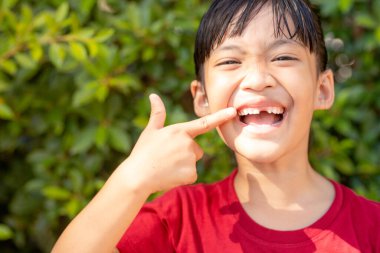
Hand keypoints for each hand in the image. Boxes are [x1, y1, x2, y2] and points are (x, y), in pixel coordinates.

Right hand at [119, 94, 235, 193]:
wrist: (137, 176)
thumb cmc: (143, 152)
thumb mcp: (150, 131)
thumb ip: (158, 114)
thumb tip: (153, 95)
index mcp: (180, 131)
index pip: (205, 123)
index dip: (220, 117)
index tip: (233, 112)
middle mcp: (188, 143)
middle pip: (197, 149)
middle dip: (186, 153)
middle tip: (167, 157)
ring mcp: (191, 159)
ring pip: (193, 162)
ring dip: (184, 165)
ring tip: (167, 166)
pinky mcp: (191, 174)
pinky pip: (191, 175)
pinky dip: (182, 177)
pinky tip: (170, 175)